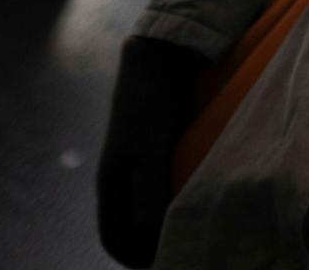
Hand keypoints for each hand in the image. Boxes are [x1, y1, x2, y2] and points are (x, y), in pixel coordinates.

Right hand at [98, 34, 204, 265]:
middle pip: (131, 227)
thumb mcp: (149, 157)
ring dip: (165, 220)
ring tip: (195, 223)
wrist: (160, 59)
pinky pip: (162, 184)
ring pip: (148, 206)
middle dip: (152, 244)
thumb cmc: (151, 108)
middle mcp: (121, 178)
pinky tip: (198, 193)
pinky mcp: (157, 146)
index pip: (115, 241)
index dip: (135, 259)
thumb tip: (150, 238)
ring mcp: (138, 162)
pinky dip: (175, 197)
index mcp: (110, 186)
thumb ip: (148, 199)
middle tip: (186, 245)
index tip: (166, 262)